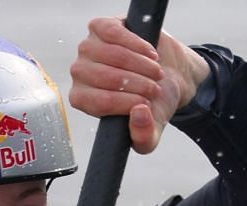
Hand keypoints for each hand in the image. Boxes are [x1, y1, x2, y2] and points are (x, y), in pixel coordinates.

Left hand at [68, 16, 210, 154]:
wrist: (167, 74)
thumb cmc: (153, 102)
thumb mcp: (152, 129)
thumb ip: (144, 136)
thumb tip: (138, 113)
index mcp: (83, 100)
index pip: (101, 102)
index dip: (128, 103)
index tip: (148, 104)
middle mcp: (79, 73)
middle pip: (107, 77)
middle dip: (139, 84)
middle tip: (156, 89)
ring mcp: (87, 47)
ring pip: (114, 55)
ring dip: (142, 66)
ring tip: (156, 73)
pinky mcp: (100, 27)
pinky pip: (116, 34)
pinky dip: (138, 46)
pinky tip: (150, 55)